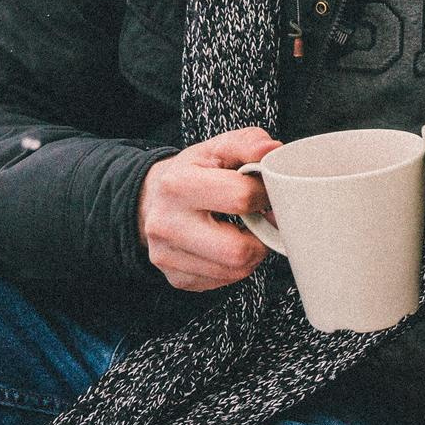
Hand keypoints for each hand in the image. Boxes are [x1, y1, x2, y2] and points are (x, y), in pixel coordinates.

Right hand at [137, 126, 280, 291]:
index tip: (268, 193)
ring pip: (235, 271)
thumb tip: (272, 149)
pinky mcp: (177, 277)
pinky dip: (235, 266)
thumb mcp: (216, 148)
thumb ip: (247, 143)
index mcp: (179, 185)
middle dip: (262, 236)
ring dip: (252, 253)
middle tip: (263, 220)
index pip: (241, 198)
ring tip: (246, 230)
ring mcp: (168, 256)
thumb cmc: (191, 173)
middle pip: (238, 250)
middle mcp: (168, 225)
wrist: (152, 199)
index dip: (266, 196)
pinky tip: (228, 245)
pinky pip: (224, 282)